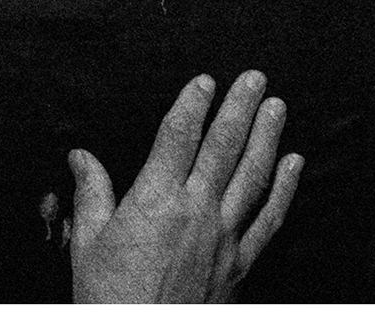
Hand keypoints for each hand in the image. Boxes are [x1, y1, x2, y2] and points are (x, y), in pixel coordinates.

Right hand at [66, 70, 302, 303]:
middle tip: (255, 78)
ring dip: (266, 137)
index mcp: (155, 200)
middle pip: (223, 146)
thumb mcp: (88, 243)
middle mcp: (195, 211)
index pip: (178, 136)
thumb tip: (81, 157)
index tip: (205, 81)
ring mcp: (222, 237)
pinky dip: (283, 189)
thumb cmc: (110, 299)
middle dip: (240, 107)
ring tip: (277, 107)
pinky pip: (268, 219)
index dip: (193, 103)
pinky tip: (293, 166)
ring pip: (251, 175)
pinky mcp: (238, 263)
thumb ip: (91, 194)